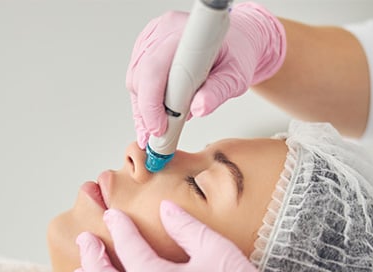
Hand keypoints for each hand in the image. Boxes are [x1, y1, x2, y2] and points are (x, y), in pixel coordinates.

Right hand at [127, 2, 285, 148]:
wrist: (236, 41)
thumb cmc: (235, 53)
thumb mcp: (235, 75)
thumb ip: (218, 91)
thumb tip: (199, 108)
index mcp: (181, 33)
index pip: (154, 69)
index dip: (153, 103)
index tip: (160, 129)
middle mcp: (161, 32)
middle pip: (140, 77)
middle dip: (148, 112)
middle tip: (159, 137)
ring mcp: (151, 39)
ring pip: (136, 81)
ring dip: (145, 109)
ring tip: (159, 130)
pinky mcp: (146, 50)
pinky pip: (137, 80)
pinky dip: (145, 103)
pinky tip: (153, 120)